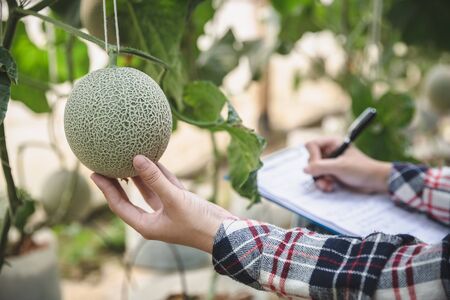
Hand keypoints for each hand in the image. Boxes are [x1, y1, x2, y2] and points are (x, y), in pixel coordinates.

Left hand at [91, 155, 233, 253]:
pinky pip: (164, 186)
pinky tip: (153, 160)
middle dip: (118, 182)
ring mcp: (167, 210)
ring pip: (148, 190)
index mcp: (147, 225)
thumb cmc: (198, 223)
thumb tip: (136, 158)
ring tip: (125, 159)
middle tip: (105, 165)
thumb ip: (156, 179)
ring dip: (139, 176)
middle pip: (130, 197)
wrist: (225, 232)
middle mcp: (154, 218)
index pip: (120, 205)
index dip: (106, 189)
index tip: (94, 173)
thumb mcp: (174, 200)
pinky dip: (159, 174)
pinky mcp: (180, 203)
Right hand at [304, 138, 391, 192]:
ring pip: (313, 171)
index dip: (313, 156)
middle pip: (310, 159)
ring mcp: (329, 164)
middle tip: (325, 178)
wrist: (375, 182)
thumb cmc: (361, 169)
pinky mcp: (331, 174)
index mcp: (332, 143)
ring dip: (319, 180)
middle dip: (316, 171)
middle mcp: (329, 152)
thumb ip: (321, 167)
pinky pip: (319, 178)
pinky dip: (323, 184)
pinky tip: (331, 187)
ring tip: (328, 186)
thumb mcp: (340, 167)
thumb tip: (304, 169)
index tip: (318, 166)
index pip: (311, 145)